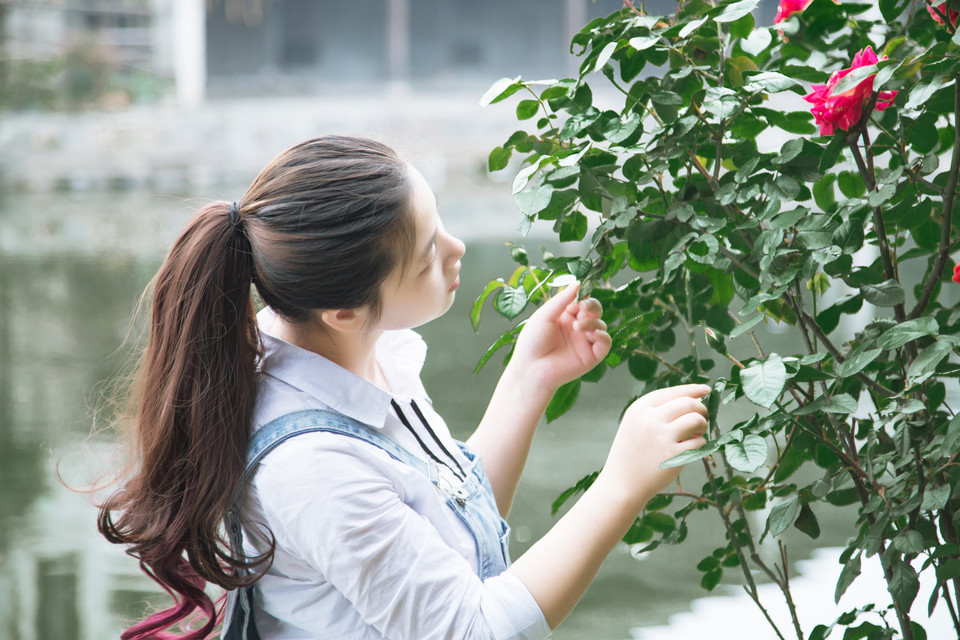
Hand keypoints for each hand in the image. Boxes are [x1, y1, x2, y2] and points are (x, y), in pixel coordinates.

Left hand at [510, 284, 611, 390]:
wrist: (531, 369)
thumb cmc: (532, 342)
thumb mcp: (545, 315)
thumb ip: (562, 300)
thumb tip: (578, 283)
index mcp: (564, 316)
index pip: (581, 301)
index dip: (583, 296)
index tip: (579, 296)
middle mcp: (576, 328)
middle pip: (595, 311)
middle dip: (592, 306)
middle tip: (584, 307)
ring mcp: (584, 342)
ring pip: (600, 325)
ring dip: (592, 322)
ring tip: (578, 327)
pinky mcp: (591, 356)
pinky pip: (605, 343)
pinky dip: (604, 336)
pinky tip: (594, 334)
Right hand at [597, 384, 709, 511]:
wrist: (621, 484)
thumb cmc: (632, 454)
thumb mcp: (635, 425)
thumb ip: (657, 411)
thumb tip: (693, 400)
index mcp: (639, 408)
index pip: (672, 392)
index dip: (692, 390)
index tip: (706, 389)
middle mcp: (650, 419)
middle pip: (688, 403)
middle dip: (701, 408)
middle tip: (703, 417)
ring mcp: (662, 437)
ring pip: (696, 419)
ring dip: (703, 424)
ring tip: (698, 432)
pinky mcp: (673, 455)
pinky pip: (699, 442)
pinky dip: (700, 443)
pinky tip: (692, 448)